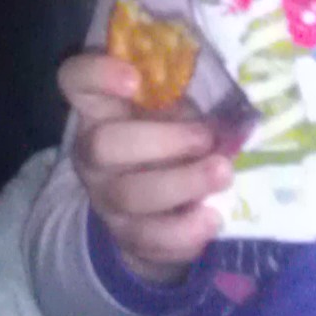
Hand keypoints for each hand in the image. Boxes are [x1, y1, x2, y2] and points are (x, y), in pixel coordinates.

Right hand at [59, 52, 226, 285]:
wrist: (161, 206)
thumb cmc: (172, 137)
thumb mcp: (174, 107)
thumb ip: (188, 92)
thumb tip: (240, 84)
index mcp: (101, 108)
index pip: (76, 80)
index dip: (97, 75)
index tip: (135, 78)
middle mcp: (93, 153)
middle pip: (103, 145)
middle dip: (161, 141)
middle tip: (206, 138)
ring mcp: (105, 197)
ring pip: (128, 195)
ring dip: (181, 184)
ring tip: (223, 174)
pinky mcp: (126, 236)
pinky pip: (148, 240)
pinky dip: (183, 232)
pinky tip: (212, 218)